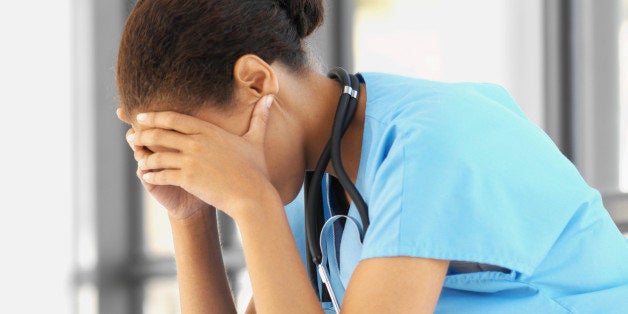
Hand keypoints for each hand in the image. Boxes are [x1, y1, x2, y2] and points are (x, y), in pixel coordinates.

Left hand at [129, 95, 278, 219]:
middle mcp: (196, 142)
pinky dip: (151, 175)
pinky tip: (147, 177)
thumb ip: (259, 118)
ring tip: (140, 159)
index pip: (174, 119)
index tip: (142, 117)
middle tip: (133, 136)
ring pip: (157, 154)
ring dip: (145, 157)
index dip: (155, 117)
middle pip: (160, 134)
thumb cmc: (256, 169)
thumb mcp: (256, 140)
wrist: (253, 196)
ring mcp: (190, 160)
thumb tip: (270, 99)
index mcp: (209, 130)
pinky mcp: (187, 179)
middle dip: (143, 134)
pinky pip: (161, 174)